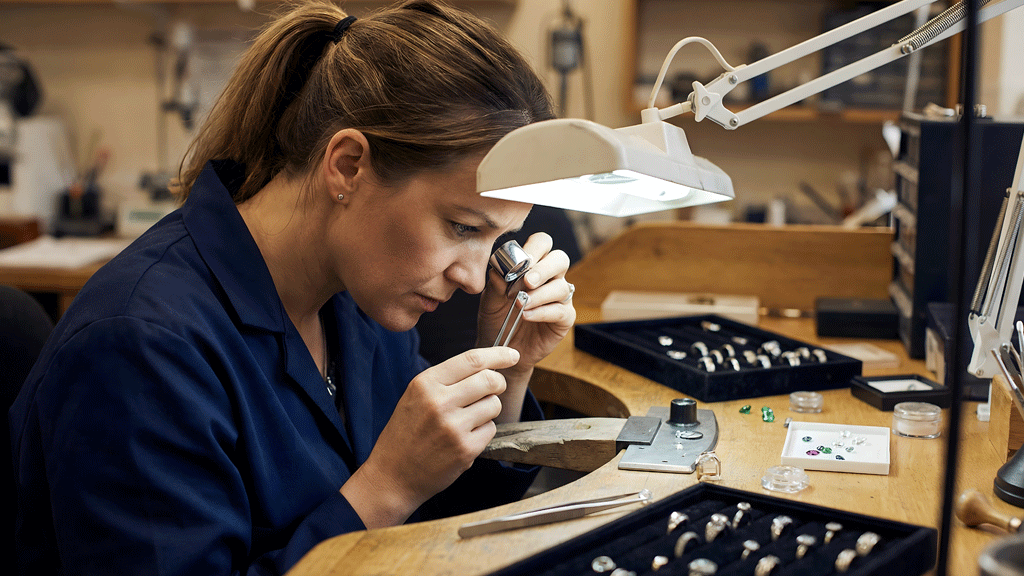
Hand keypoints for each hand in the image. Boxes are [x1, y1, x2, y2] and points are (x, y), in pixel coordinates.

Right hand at [341, 346, 519, 527]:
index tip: (512, 354)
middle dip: (498, 383)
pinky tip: (464, 438)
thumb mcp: (416, 396)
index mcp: (425, 384)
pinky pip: (490, 429)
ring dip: (488, 410)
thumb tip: (487, 366)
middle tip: (494, 389)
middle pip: (490, 380)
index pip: (472, 360)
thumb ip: (447, 380)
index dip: (498, 355)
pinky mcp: (465, 449)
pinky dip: (483, 432)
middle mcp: (439, 402)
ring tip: (469, 419)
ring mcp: (453, 427)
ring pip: (494, 405)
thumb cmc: (406, 433)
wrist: (392, 475)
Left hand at [477, 232, 575, 376]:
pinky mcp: (564, 319)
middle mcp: (550, 278)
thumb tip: (498, 270)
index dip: (534, 248)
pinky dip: (542, 312)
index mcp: (533, 265)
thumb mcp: (489, 300)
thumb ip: (495, 285)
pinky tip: (526, 316)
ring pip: (561, 287)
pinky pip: (561, 311)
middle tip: (526, 282)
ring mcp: (560, 298)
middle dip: (543, 269)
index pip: (542, 243)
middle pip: (560, 260)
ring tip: (521, 304)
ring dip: (539, 294)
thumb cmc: (497, 319)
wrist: (500, 349)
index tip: (520, 261)